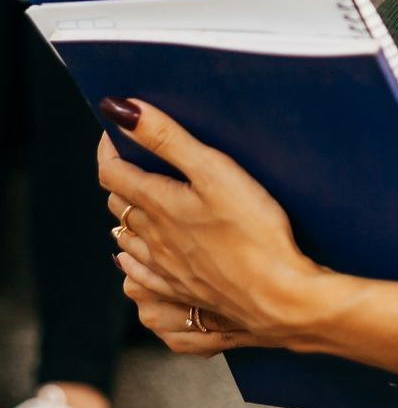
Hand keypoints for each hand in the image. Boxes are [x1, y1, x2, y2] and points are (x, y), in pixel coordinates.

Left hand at [97, 103, 318, 347]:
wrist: (279, 298)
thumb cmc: (253, 231)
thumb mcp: (214, 171)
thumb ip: (167, 139)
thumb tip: (120, 110)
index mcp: (158, 206)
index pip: (113, 173)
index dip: (109, 147)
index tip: (116, 130)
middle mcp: (154, 242)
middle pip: (121, 206)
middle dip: (123, 178)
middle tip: (136, 159)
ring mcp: (168, 273)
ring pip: (129, 244)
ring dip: (127, 220)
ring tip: (136, 204)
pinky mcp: (186, 297)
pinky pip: (143, 283)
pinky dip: (133, 267)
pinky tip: (134, 265)